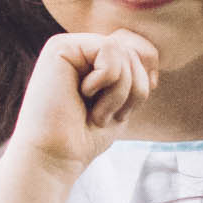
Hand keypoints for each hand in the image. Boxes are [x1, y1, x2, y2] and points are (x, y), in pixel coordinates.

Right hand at [8, 29, 157, 179]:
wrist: (52, 157)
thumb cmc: (84, 138)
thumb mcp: (120, 103)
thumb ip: (132, 74)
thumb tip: (150, 52)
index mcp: (92, 63)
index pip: (138, 59)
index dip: (140, 89)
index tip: (116, 115)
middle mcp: (79, 50)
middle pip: (133, 55)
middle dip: (129, 92)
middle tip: (100, 115)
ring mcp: (68, 46)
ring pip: (124, 53)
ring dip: (117, 92)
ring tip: (91, 110)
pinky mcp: (60, 46)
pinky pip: (110, 50)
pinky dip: (106, 82)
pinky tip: (81, 96)